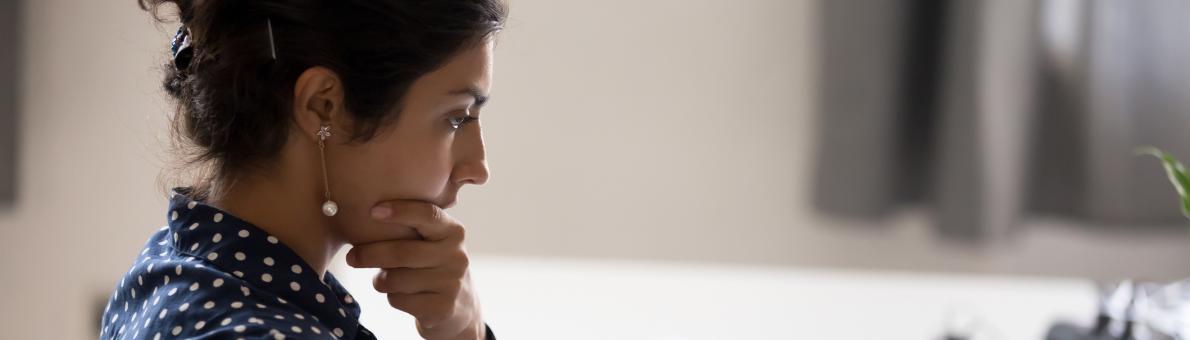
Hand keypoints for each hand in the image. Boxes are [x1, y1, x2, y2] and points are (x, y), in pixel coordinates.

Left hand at [347, 201, 484, 339]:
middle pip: (401, 252)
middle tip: (351, 257)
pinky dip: (392, 298)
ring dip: (381, 280)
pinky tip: (401, 295)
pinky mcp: (442, 308)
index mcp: (453, 232)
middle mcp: (456, 256)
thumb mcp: (433, 242)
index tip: (373, 211)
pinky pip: (399, 300)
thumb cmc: (433, 265)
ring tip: (384, 279)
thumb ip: (411, 228)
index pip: (427, 215)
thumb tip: (365, 217)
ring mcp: (451, 283)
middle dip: (370, 254)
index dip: (400, 211)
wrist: (460, 306)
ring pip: (396, 279)